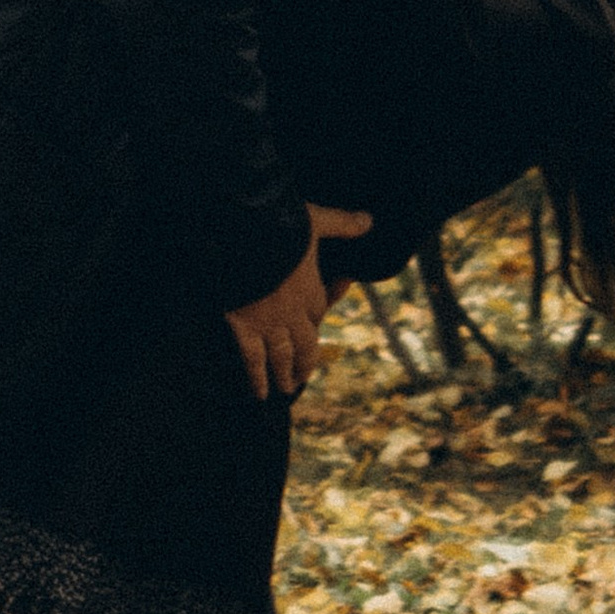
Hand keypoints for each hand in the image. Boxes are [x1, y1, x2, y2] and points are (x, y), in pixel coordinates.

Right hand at [227, 205, 370, 400]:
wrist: (245, 238)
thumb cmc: (282, 226)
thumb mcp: (316, 220)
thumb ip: (342, 223)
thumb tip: (370, 220)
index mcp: (311, 289)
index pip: (319, 311)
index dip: (317, 320)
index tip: (313, 327)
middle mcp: (294, 313)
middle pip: (305, 344)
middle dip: (304, 362)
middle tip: (301, 378)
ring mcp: (269, 324)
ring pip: (282, 356)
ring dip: (285, 374)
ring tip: (286, 389)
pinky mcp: (244, 327)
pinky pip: (253, 359)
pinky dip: (257, 377)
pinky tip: (259, 393)